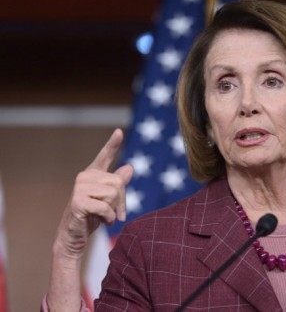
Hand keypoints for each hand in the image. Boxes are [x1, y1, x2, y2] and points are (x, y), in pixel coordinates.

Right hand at [54, 129, 133, 259]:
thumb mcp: (109, 200)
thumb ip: (118, 184)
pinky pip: (106, 207)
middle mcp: (85, 176)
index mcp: (94, 174)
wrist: (74, 235)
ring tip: (104, 216)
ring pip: (113, 194)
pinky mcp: (78, 201)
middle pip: (118, 182)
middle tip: (116, 213)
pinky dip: (108, 218)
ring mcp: (80, 187)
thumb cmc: (92, 216)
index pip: (105, 156)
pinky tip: (100, 221)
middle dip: (122, 201)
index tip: (119, 132)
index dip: (112, 144)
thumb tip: (129, 167)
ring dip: (114, 211)